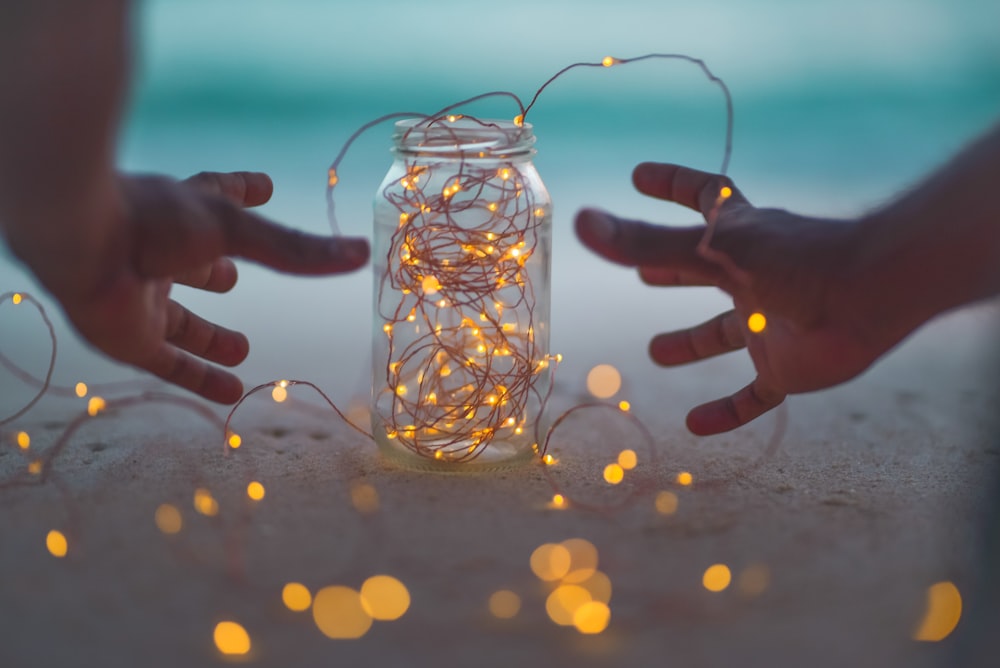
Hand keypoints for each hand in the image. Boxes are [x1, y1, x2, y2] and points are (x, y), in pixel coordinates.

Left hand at [34, 171, 368, 403]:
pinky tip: (231, 393)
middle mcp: (164, 252)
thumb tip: (361, 253)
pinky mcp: (130, 337)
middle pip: (193, 264)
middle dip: (212, 272)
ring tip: (241, 348)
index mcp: (188, 212)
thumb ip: (296, 250)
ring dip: (208, 335)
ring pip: (179, 321)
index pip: (223, 196)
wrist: (78, 243)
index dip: (244, 190)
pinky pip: (170, 363)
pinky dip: (199, 378)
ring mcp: (144, 296)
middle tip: (230, 278)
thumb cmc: (156, 220)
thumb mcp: (237, 231)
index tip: (264, 185)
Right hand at [575, 163, 894, 434]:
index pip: (702, 199)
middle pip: (705, 271)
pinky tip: (696, 426)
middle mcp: (752, 275)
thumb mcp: (712, 251)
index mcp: (739, 236)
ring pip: (724, 334)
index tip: (640, 176)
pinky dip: (728, 411)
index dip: (672, 184)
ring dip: (692, 344)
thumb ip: (648, 243)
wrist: (873, 297)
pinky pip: (754, 395)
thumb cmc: (795, 261)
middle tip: (641, 274)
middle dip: (674, 271)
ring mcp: (769, 321)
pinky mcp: (787, 366)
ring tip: (656, 352)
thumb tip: (583, 223)